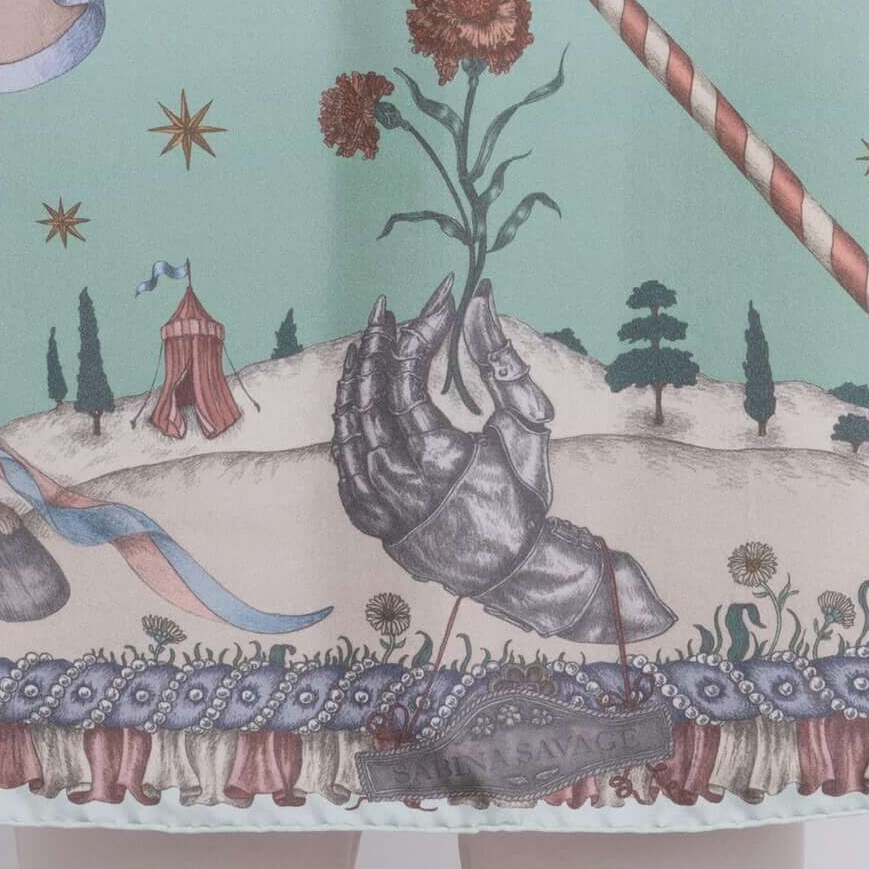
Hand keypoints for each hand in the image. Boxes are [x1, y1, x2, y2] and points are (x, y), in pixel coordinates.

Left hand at [331, 282, 671, 644]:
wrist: (513, 567)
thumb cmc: (524, 494)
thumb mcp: (527, 424)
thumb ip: (502, 360)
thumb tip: (481, 301)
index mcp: (438, 456)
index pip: (405, 378)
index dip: (418, 332)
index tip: (438, 304)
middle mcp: (399, 481)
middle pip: (367, 397)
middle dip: (376, 344)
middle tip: (386, 312)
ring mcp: (379, 503)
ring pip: (347, 429)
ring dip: (355, 379)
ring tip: (367, 341)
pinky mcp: (370, 520)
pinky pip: (342, 465)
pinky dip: (345, 425)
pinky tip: (354, 397)